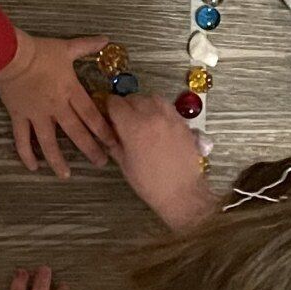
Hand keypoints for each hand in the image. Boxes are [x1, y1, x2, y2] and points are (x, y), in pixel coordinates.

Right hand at [0, 32, 115, 176]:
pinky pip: (22, 138)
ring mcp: (37, 114)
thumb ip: (87, 46)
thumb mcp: (67, 47)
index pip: (91, 115)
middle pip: (76, 132)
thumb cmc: (41, 51)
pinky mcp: (19, 116)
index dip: (103, 130)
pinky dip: (26, 153)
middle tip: (100, 163)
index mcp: (70, 91)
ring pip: (48, 142)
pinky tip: (33, 167)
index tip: (113, 144)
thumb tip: (106, 39)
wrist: (11, 54)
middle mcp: (56, 107)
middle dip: (89, 149)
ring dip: (57, 159)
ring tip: (65, 175)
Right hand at [103, 94, 215, 230]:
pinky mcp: (182, 121)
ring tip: (141, 118)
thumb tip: (108, 130)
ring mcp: (169, 117)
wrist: (181, 192)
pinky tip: (156, 122)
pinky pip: (166, 106)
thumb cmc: (148, 182)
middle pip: (132, 98)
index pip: (115, 103)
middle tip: (123, 120)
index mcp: (133, 126)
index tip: (109, 117)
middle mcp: (151, 116)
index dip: (109, 108)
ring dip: (143, 104)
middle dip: (125, 106)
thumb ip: (114, 142)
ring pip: (151, 97)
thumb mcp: (124, 163)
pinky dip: (158, 108)